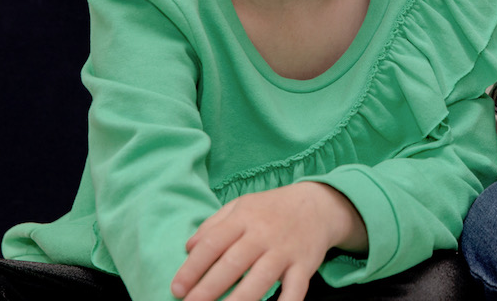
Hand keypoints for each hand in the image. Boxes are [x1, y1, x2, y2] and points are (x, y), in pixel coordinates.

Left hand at [171, 182, 365, 300]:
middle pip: (233, 263)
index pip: (213, 243)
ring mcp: (285, 250)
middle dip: (209, 288)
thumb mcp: (241, 206)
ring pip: (261, 278)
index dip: (193, 267)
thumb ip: (213, 225)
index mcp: (244, 218)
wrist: (319, 204)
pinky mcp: (305, 265)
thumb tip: (188, 248)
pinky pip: (295, 289)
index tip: (177, 288)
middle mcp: (264, 234)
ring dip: (239, 300)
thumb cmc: (272, 209)